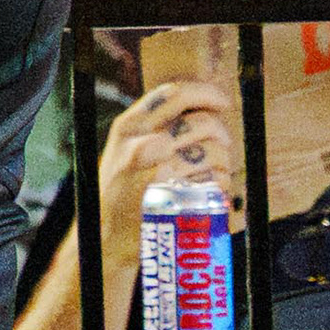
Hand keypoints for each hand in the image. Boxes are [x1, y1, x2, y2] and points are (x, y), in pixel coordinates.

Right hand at [100, 78, 242, 227]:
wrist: (106, 237)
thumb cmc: (124, 190)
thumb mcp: (125, 149)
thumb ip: (154, 126)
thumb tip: (202, 106)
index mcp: (129, 125)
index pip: (174, 94)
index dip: (206, 93)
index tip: (222, 101)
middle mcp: (139, 142)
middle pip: (202, 122)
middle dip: (222, 134)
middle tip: (221, 145)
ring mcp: (154, 169)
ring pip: (213, 152)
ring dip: (223, 164)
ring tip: (212, 175)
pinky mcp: (170, 196)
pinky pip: (213, 180)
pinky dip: (221, 186)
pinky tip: (209, 192)